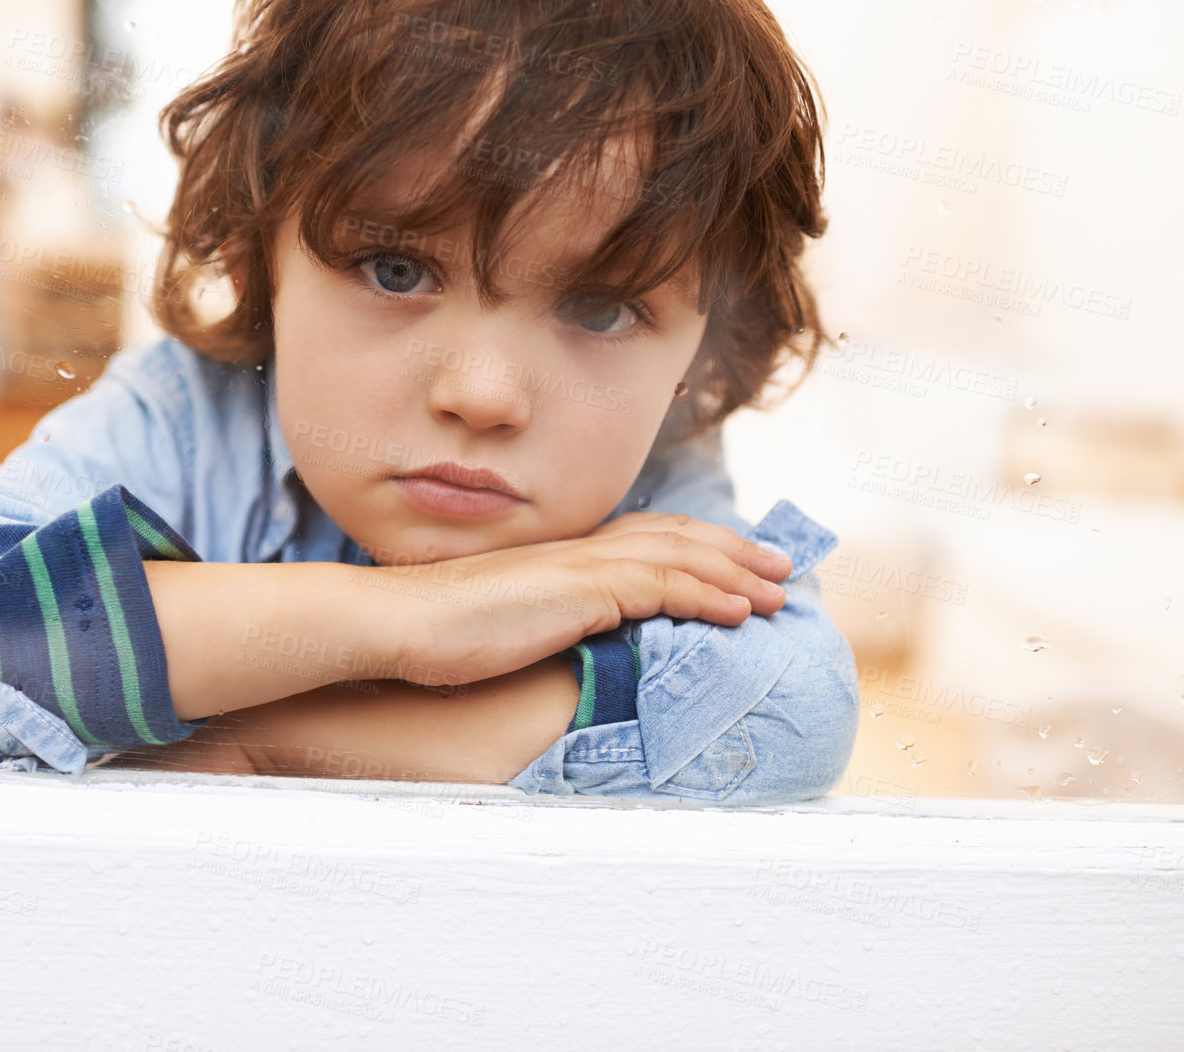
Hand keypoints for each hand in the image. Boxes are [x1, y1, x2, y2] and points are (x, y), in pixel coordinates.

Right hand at [360, 511, 792, 689]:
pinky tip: (739, 614)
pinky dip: (706, 596)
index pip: (647, 538)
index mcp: (563, 558)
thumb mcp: (507, 625)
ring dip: (736, 574)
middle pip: (676, 537)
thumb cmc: (440, 634)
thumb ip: (546, 623)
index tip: (738, 563)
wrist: (400, 623)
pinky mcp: (579, 591)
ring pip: (679, 558)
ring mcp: (580, 567)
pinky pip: (659, 588)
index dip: (699, 547)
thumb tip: (576, 645)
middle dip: (735, 551)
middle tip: (783, 568)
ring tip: (778, 594)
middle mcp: (578, 552)